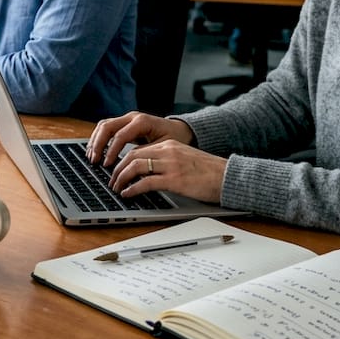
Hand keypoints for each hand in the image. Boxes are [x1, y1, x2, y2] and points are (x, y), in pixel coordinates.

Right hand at [86, 111, 192, 166]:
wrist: (179, 130)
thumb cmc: (174, 138)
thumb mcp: (162, 147)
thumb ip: (145, 153)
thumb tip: (129, 164)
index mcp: (142, 121)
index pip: (120, 135)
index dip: (111, 151)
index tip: (107, 165)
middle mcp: (132, 117)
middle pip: (107, 126)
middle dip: (98, 144)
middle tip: (94, 160)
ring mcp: (127, 119)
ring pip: (104, 125)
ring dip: (95, 141)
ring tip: (91, 156)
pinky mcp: (124, 124)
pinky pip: (107, 128)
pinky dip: (99, 139)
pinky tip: (95, 150)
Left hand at [108, 141, 227, 203]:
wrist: (228, 176)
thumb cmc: (209, 172)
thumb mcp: (185, 159)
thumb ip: (167, 161)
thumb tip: (148, 173)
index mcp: (169, 144)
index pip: (138, 149)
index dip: (123, 160)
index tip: (117, 170)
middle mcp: (168, 151)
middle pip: (132, 155)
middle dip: (118, 169)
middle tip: (112, 181)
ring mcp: (170, 164)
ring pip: (135, 166)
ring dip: (121, 178)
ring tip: (116, 188)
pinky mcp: (174, 179)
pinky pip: (146, 182)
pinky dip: (133, 188)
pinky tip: (128, 194)